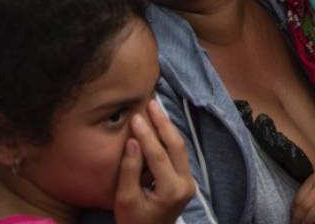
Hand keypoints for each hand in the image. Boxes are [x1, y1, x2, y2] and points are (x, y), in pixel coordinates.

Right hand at [114, 100, 195, 223]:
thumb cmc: (133, 221)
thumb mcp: (125, 199)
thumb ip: (129, 170)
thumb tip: (133, 141)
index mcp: (171, 190)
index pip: (159, 156)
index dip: (147, 135)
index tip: (136, 117)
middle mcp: (186, 184)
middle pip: (177, 146)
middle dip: (163, 123)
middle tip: (152, 103)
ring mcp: (189, 182)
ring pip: (180, 148)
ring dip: (167, 128)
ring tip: (156, 109)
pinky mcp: (186, 180)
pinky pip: (178, 154)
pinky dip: (168, 139)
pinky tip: (159, 126)